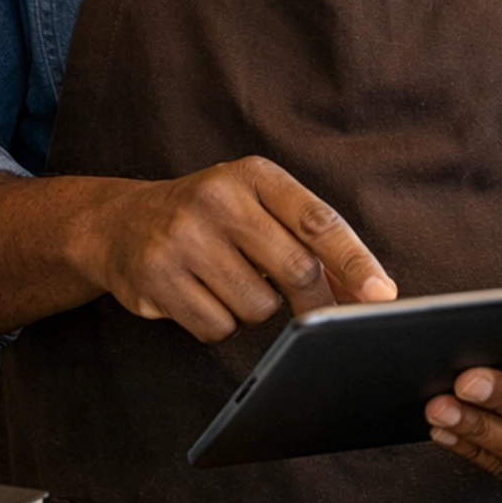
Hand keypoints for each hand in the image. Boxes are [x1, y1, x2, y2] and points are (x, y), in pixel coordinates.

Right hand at [73, 156, 395, 343]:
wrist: (119, 223)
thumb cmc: (212, 220)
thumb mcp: (259, 210)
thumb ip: (311, 243)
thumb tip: (370, 292)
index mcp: (254, 175)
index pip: (317, 220)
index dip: (354, 260)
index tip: (382, 294)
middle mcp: (218, 198)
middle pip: (294, 268)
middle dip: (313, 302)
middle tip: (316, 318)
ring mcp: (182, 237)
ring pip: (256, 307)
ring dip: (253, 310)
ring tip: (227, 283)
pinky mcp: (156, 277)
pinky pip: (217, 327)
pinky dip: (218, 323)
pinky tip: (198, 297)